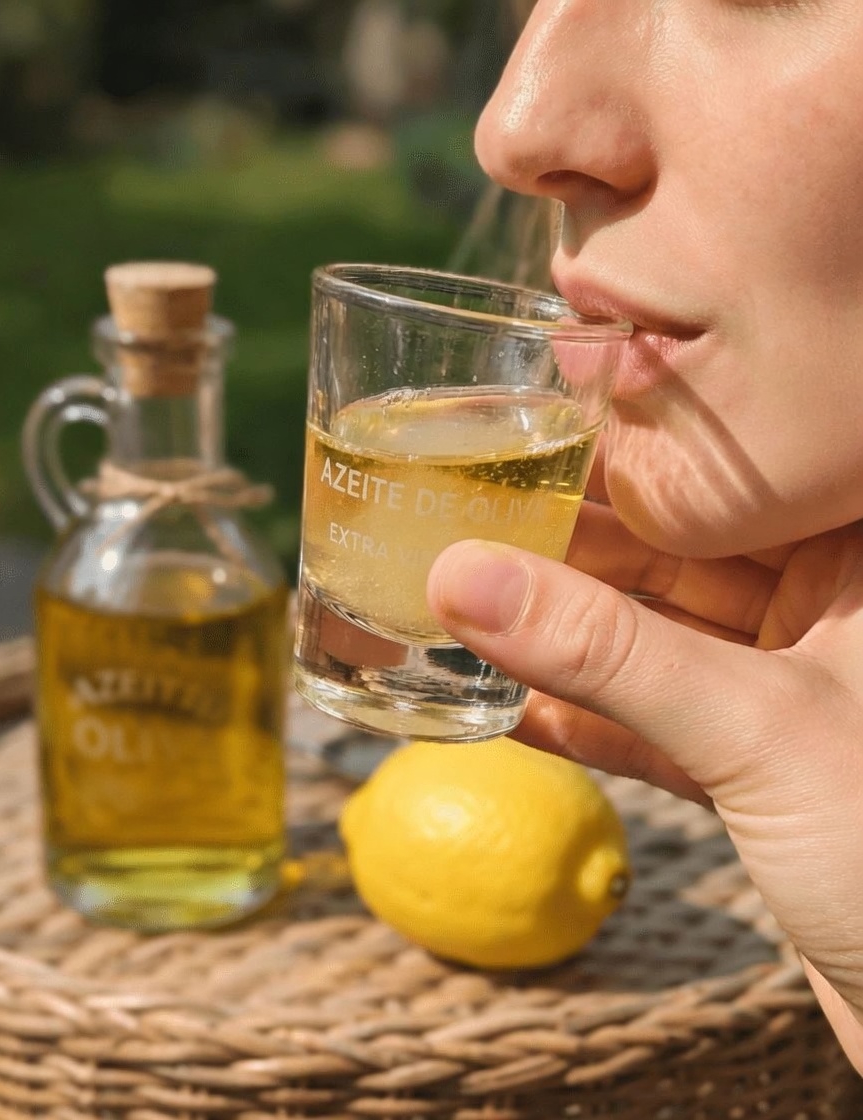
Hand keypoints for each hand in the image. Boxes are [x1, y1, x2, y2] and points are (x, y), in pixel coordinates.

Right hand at [426, 505, 862, 1071]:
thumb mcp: (757, 730)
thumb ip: (607, 652)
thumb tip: (470, 579)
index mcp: (860, 561)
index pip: (728, 480)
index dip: (623, 455)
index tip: (520, 448)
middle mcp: (832, 612)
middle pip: (677, 553)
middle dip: (570, 551)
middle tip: (468, 532)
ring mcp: (793, 689)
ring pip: (655, 640)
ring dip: (561, 641)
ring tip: (463, 610)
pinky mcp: (759, 763)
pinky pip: (653, 721)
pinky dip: (581, 720)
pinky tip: (503, 706)